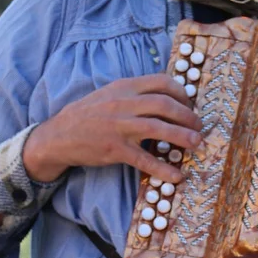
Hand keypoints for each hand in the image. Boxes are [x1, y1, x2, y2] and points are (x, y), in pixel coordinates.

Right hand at [22, 73, 202, 184]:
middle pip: (165, 105)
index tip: (190, 103)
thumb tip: (167, 97)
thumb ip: (135, 92)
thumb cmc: (88, 114)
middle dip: (188, 115)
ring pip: (158, 128)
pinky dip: (163, 168)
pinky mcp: (115, 150)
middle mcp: (123, 104)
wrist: (59, 135)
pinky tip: (176, 175)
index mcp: (124, 87)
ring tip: (196, 144)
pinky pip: (144, 160)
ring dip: (182, 137)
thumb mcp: (110, 93)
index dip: (182, 92)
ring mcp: (119, 127)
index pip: (162, 82)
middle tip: (199, 126)